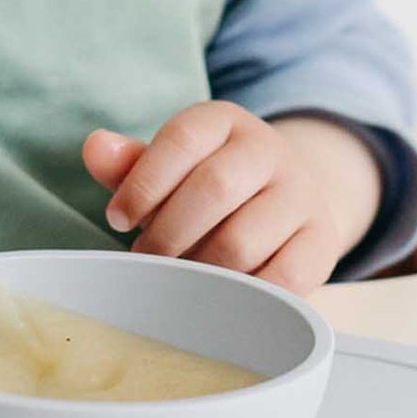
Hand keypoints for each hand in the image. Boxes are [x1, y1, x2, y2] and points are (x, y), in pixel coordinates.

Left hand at [81, 101, 359, 295]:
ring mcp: (301, 194)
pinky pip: (281, 278)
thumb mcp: (172, 166)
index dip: (143, 182)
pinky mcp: (322, 241)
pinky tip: (219, 296)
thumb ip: (131, 163)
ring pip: (242, 239)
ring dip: (199, 269)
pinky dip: (242, 295)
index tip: (118, 219)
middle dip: (168, 233)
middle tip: (145, 258)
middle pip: (213, 188)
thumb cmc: (211, 186)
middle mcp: (268, 149)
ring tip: (178, 279)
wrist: (287, 200)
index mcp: (225, 121)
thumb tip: (95, 147)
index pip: (182, 138)